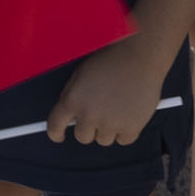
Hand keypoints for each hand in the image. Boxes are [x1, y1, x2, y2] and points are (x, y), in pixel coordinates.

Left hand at [45, 32, 166, 145]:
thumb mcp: (81, 74)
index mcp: (72, 100)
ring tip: (118, 107)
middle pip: (83, 137)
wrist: (139, 55)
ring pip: (103, 139)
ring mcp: (110, 123)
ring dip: (108, 128)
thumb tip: (70, 116)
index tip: (59, 135)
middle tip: (100, 112)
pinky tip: (130, 112)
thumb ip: (72, 96)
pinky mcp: (130, 128)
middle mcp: (88, 114)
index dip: (56, 133)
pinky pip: (123, 140)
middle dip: (89, 127)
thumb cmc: (111, 60)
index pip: (55, 126)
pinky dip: (126, 130)